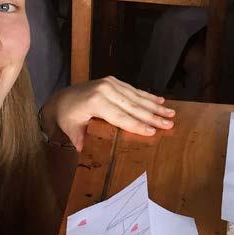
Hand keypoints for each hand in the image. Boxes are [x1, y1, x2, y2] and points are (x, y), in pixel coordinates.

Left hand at [41, 76, 175, 149]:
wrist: (62, 98)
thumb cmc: (68, 116)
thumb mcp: (71, 129)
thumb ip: (80, 139)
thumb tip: (86, 153)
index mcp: (96, 102)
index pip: (121, 117)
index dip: (137, 125)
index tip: (153, 131)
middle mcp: (105, 89)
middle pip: (133, 106)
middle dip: (153, 116)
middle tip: (170, 123)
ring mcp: (110, 83)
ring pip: (137, 97)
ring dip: (155, 106)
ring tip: (171, 113)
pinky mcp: (114, 81)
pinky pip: (134, 90)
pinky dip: (148, 96)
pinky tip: (161, 100)